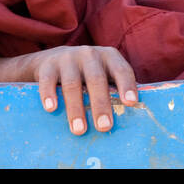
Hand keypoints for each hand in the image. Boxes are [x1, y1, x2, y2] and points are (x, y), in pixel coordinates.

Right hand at [17, 46, 138, 134]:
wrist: (52, 60)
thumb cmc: (87, 73)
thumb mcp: (104, 73)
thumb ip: (117, 87)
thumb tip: (135, 113)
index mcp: (109, 57)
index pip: (122, 70)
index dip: (127, 85)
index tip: (131, 103)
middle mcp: (90, 54)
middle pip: (97, 80)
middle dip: (101, 105)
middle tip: (104, 127)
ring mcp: (68, 58)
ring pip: (72, 84)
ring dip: (75, 108)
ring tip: (79, 129)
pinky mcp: (48, 65)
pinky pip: (48, 81)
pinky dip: (49, 95)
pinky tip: (52, 109)